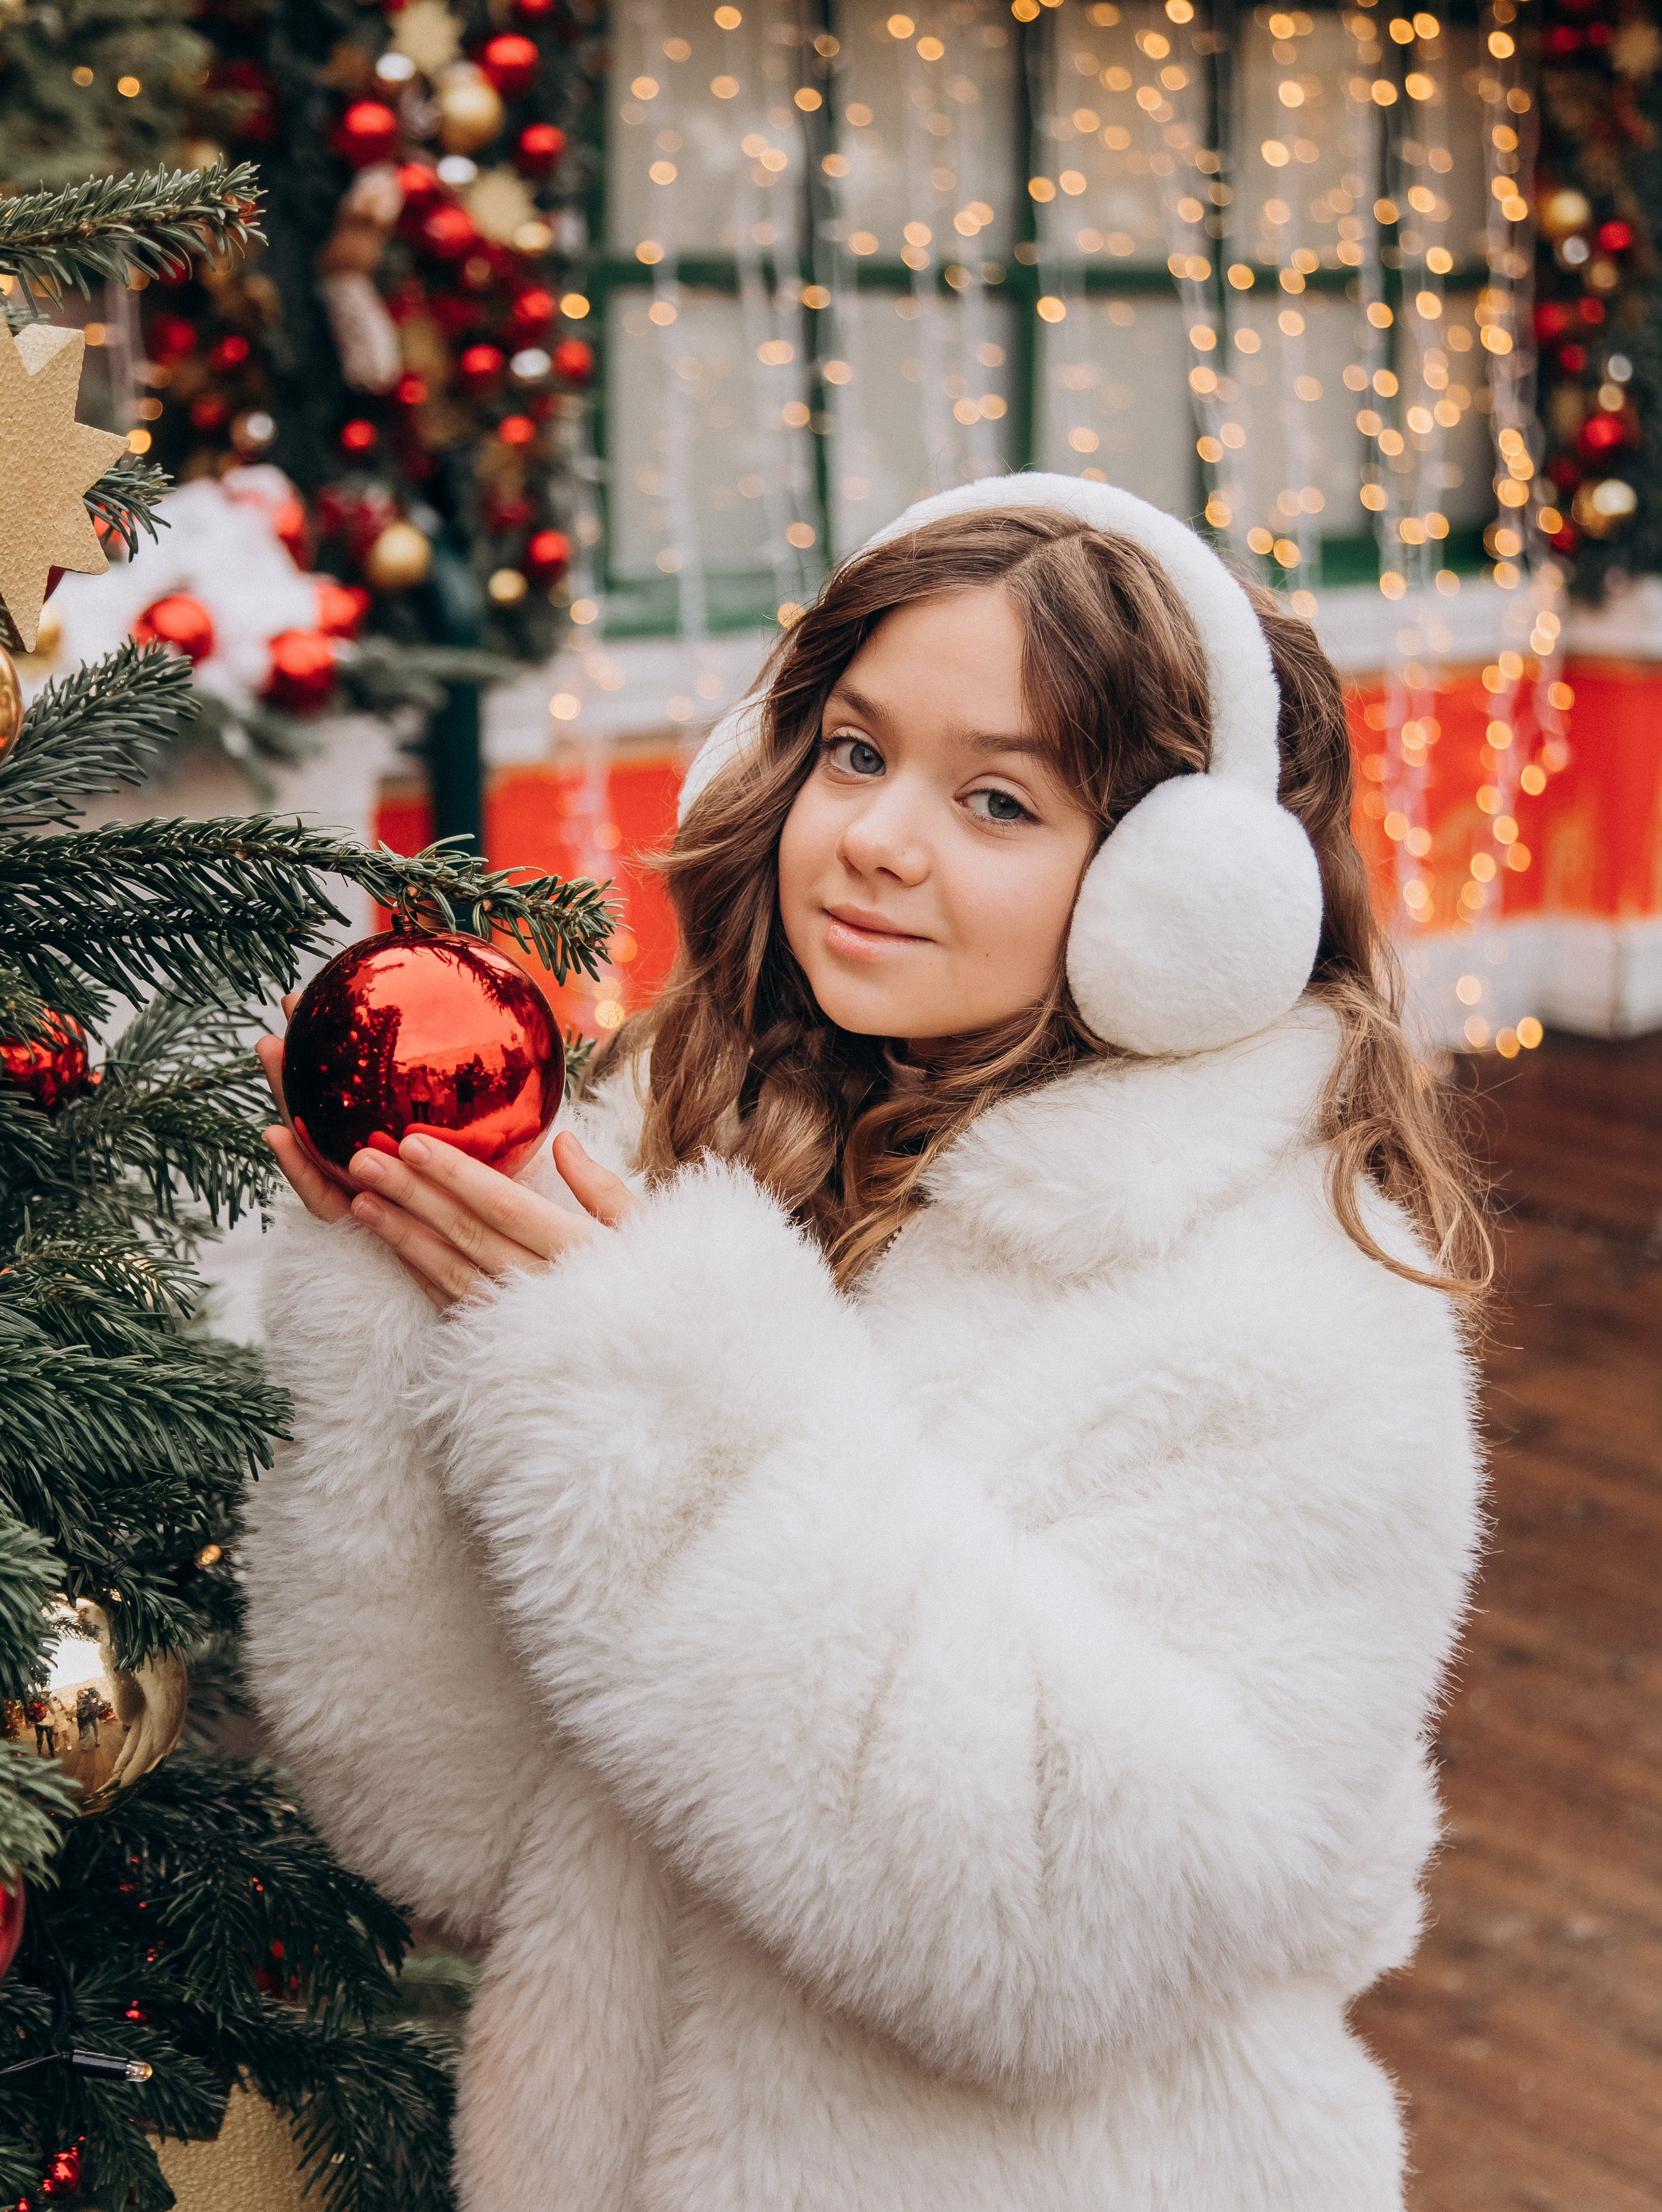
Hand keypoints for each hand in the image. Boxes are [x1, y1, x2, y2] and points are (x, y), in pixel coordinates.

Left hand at [259, 996, 634, 1307]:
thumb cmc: (658, 1290)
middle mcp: (543, 1286)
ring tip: (361, 1200)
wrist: (661, 1370)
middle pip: (467, 1232)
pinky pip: (453, 1305)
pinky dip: (420, 1275)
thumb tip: (563, 1141)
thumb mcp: (645, 1234)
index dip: (455, 1174)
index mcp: (578, 1250)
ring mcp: (518, 1320)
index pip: (503, 1205)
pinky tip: (393, 1246)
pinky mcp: (502, 1344)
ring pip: (450, 1271)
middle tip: (364, 1160)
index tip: (412, 1142)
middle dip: (413, 1194)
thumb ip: (603, 1188)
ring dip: (403, 1235)